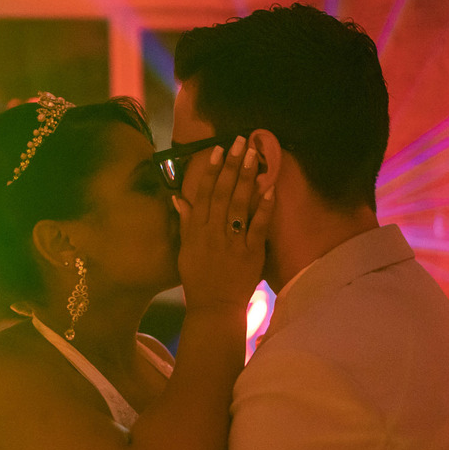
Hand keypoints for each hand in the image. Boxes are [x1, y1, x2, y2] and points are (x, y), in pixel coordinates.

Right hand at [173, 135, 273, 317]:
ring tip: (254, 156)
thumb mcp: (186, 249)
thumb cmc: (198, 278)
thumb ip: (185, 222)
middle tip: (240, 142)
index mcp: (196, 230)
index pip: (203, 194)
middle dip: (232, 166)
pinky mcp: (251, 253)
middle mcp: (213, 232)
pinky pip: (257, 227)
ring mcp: (232, 242)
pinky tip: (269, 188)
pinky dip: (263, 208)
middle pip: (222, 194)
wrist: (213, 307)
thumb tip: (178, 198)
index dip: (211, 171)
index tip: (218, 150)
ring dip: (246, 179)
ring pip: (238, 205)